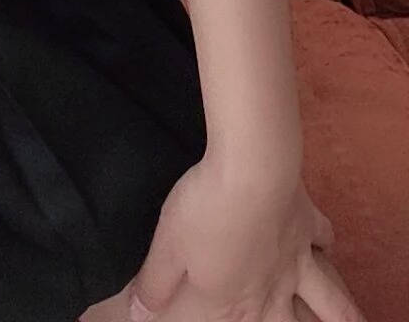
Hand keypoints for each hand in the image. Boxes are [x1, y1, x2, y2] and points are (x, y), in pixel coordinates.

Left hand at [126, 155, 366, 320]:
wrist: (252, 170)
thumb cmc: (205, 211)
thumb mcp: (167, 248)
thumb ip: (155, 284)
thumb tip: (139, 314)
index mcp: (234, 300)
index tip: (219, 317)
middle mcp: (272, 289)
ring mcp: (295, 258)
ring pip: (326, 299)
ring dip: (339, 316)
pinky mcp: (307, 223)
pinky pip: (324, 239)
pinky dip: (326, 246)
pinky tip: (326, 246)